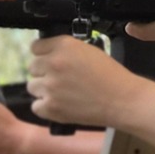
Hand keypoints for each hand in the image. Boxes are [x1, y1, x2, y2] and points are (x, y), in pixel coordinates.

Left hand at [24, 35, 141, 127]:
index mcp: (64, 45)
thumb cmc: (111, 76)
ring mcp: (50, 86)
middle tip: (60, 79)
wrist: (122, 100)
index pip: (36, 47)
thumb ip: (66, 50)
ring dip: (44, 90)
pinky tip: (60, 105)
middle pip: (32, 67)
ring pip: (32, 86)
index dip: (44, 54)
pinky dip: (46, 107)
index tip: (50, 61)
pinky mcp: (51, 107)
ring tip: (62, 93)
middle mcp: (54, 63)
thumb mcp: (89, 50)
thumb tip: (49, 54)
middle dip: (44, 72)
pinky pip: (36, 106)